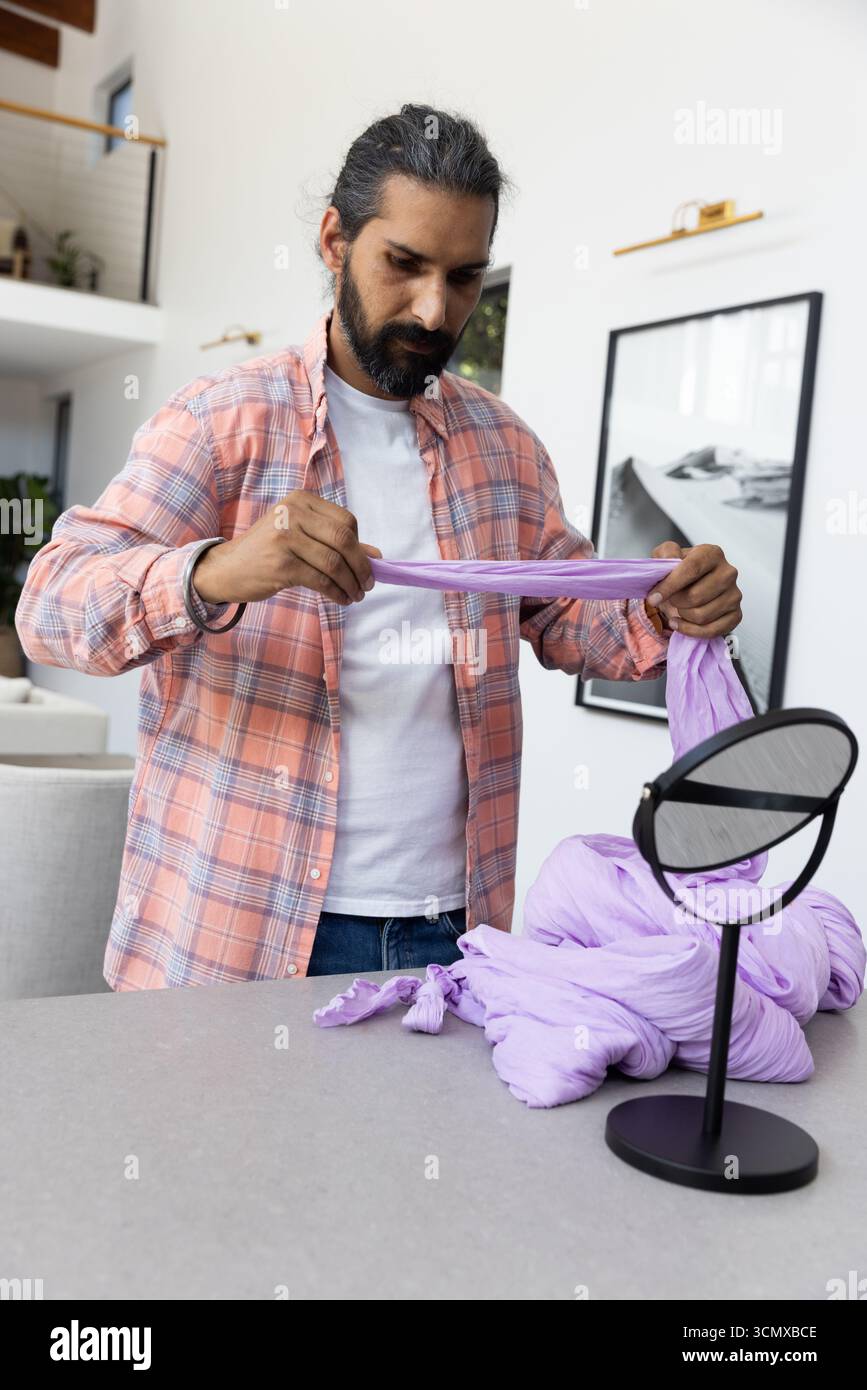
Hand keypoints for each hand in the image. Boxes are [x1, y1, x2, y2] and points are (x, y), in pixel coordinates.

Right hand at [192, 492, 381, 606]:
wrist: (227, 568)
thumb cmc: (268, 552)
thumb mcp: (300, 537)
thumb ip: (336, 542)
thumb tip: (377, 556)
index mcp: (300, 501)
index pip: (346, 520)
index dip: (360, 545)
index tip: (364, 564)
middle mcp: (292, 513)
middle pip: (343, 539)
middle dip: (361, 566)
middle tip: (368, 585)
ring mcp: (285, 537)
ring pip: (334, 562)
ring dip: (351, 583)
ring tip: (355, 595)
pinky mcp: (281, 563)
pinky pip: (321, 580)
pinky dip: (336, 592)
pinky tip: (341, 599)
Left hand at [646, 542, 741, 637]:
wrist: (690, 588)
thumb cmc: (678, 573)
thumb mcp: (666, 556)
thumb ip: (666, 553)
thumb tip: (669, 562)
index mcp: (712, 554)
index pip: (691, 569)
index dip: (670, 586)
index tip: (653, 598)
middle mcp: (728, 572)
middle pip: (695, 596)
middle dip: (676, 602)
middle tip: (672, 599)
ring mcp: (735, 594)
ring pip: (701, 615)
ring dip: (683, 615)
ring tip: (680, 608)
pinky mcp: (736, 614)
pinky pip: (711, 631)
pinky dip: (690, 631)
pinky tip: (680, 623)